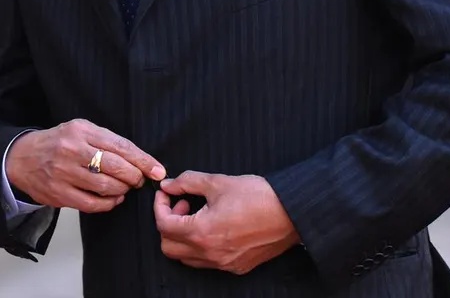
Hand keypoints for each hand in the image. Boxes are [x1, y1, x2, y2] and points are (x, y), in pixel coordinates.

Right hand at [5, 119, 165, 213]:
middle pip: (115, 167)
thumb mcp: (81, 130)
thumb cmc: (59, 142)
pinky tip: (113, 199)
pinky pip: (91, 204)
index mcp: (81, 130)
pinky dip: (108, 204)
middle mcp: (73, 150)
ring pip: (105, 187)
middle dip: (134, 176)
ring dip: (122, 190)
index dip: (142, 160)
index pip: (120, 146)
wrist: (22, 158)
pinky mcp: (58, 194)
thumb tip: (139, 159)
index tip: (157, 170)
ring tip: (126, 187)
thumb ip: (106, 140)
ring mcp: (64, 173)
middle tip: (140, 179)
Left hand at [154, 171, 299, 274]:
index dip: (160, 206)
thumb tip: (168, 185)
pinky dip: (201, 247)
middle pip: (169, 247)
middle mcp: (209, 254)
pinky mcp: (236, 267)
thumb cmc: (256, 195)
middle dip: (169, 224)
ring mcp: (223, 264)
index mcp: (201, 232)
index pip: (163, 226)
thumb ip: (187, 182)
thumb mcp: (218, 182)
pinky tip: (215, 226)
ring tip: (199, 214)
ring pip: (187, 258)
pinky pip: (207, 263)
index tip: (167, 194)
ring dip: (184, 237)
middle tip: (184, 204)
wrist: (290, 212)